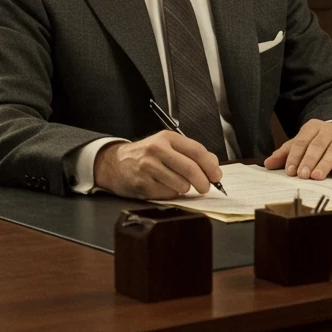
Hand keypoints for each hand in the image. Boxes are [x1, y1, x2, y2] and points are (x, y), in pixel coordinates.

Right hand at [94, 131, 222, 199]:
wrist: (114, 163)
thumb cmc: (144, 155)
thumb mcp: (166, 145)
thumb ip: (190, 152)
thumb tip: (213, 163)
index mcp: (167, 138)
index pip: (196, 151)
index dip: (210, 166)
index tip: (217, 176)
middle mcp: (157, 150)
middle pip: (191, 169)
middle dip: (203, 182)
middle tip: (205, 187)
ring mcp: (148, 167)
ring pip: (181, 184)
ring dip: (184, 188)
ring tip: (177, 183)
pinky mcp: (143, 184)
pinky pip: (168, 194)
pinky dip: (171, 193)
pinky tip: (163, 186)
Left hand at [263, 120, 331, 180]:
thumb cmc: (318, 143)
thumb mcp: (301, 145)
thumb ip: (285, 154)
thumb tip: (268, 164)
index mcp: (312, 127)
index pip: (301, 141)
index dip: (295, 156)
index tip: (290, 171)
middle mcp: (328, 130)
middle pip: (317, 145)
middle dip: (309, 161)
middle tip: (302, 175)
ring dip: (324, 164)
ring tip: (317, 176)